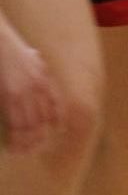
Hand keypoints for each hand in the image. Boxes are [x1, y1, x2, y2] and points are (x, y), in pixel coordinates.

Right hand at [0, 21, 60, 156]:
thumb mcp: (34, 59)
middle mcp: (38, 87)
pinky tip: (14, 144)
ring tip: (23, 151)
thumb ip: (41, 72)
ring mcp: (24, 93)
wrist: (1, 44)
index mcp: (44, 78)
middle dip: (39, 135)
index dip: (55, 121)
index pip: (55, 105)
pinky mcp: (10, 97)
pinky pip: (14, 120)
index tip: (54, 132)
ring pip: (29, 123)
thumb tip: (45, 84)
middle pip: (42, 118)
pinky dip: (15, 134)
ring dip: (26, 140)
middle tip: (35, 147)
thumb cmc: (15, 51)